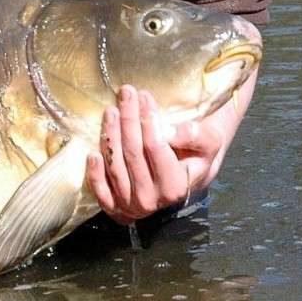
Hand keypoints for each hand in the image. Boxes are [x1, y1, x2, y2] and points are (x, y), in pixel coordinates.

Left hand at [86, 85, 226, 223]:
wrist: (188, 174)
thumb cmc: (198, 153)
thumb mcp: (209, 141)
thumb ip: (195, 135)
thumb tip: (169, 132)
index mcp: (176, 186)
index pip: (155, 147)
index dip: (147, 119)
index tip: (145, 95)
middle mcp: (153, 200)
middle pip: (132, 153)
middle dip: (127, 119)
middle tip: (126, 93)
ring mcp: (133, 206)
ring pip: (115, 166)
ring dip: (110, 135)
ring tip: (111, 110)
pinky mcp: (116, 207)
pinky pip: (101, 191)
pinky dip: (95, 173)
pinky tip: (92, 152)